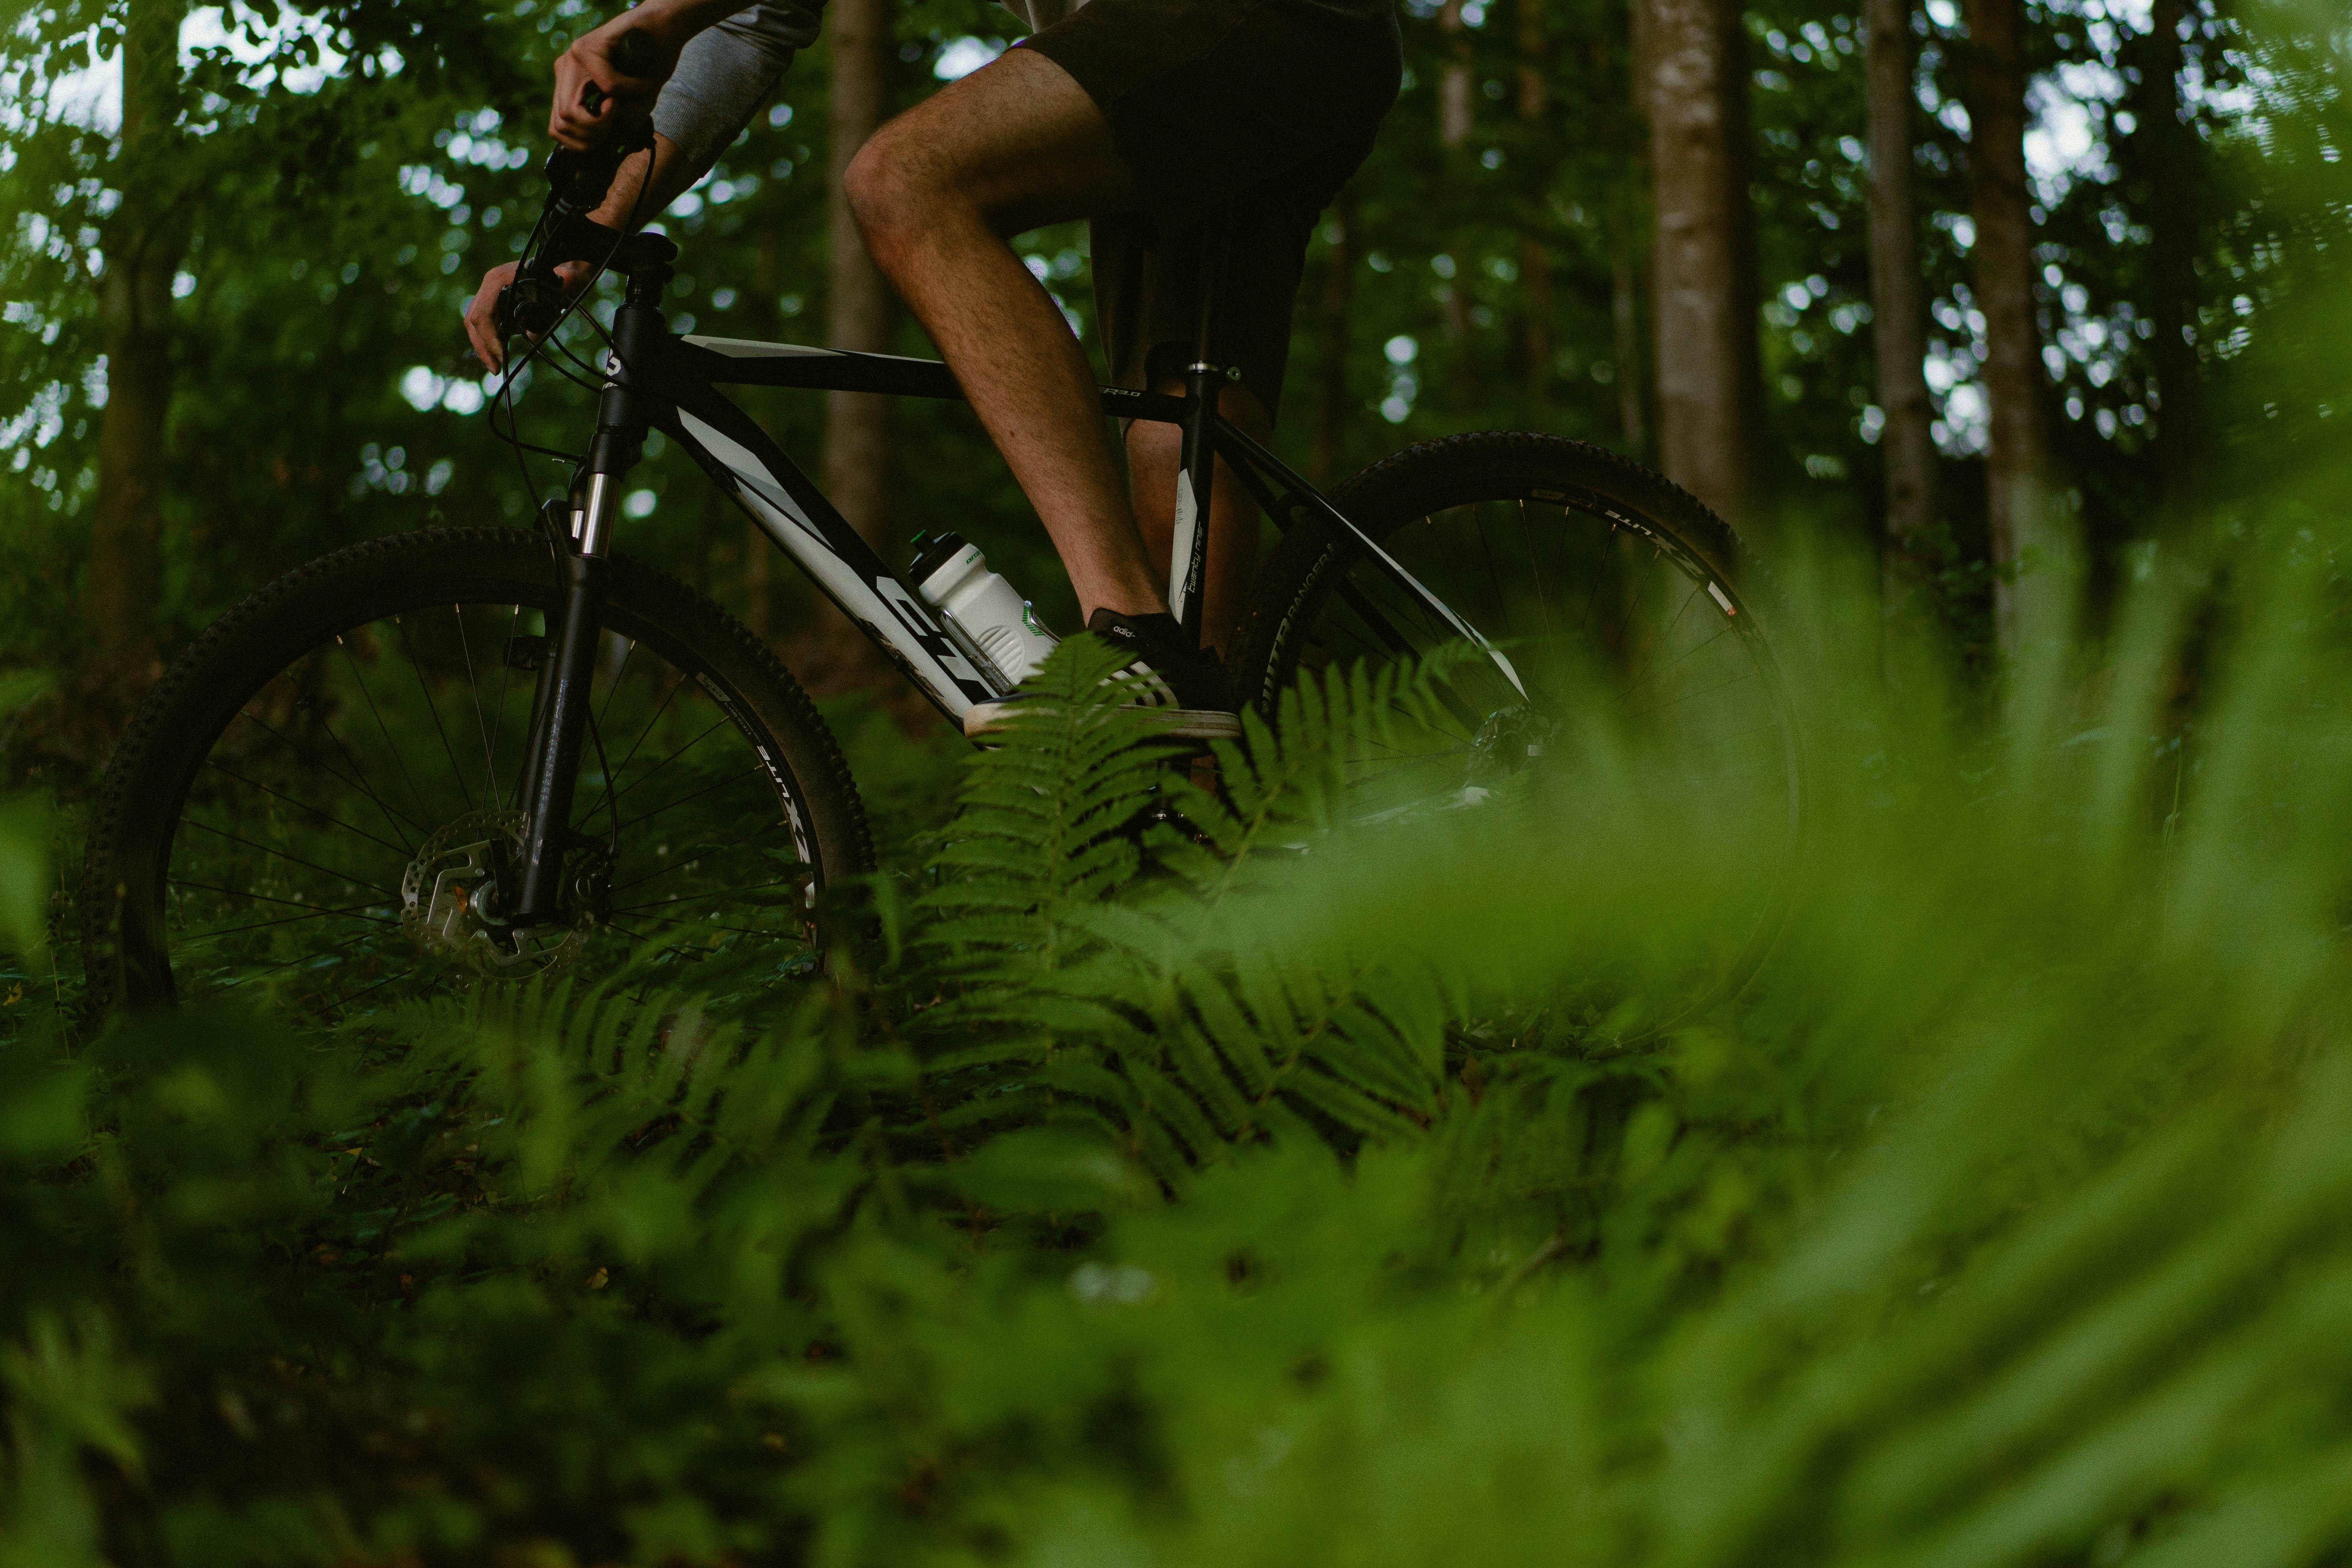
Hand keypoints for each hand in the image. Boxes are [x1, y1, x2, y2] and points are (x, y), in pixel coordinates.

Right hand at [465, 259, 591, 371]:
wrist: (563, 268)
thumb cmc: (565, 275)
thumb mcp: (563, 288)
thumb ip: (551, 309)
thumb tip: (533, 335)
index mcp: (498, 279)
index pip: (483, 314)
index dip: (489, 339)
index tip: (502, 357)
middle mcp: (489, 284)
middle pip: (473, 320)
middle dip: (483, 347)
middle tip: (495, 369)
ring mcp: (490, 292)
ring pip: (475, 322)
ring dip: (483, 346)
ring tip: (495, 366)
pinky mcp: (494, 300)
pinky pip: (484, 322)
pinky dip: (489, 339)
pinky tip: (498, 355)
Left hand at [549, 17, 677, 148]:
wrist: (664, 31)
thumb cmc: (650, 70)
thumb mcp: (629, 109)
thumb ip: (610, 127)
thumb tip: (596, 146)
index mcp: (569, 84)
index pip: (557, 127)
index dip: (581, 144)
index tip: (605, 136)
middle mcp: (565, 70)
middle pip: (560, 124)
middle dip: (591, 137)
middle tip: (613, 125)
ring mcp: (573, 58)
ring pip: (571, 111)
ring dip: (602, 121)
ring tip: (620, 106)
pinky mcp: (589, 47)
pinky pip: (607, 86)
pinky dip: (630, 92)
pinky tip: (639, 84)